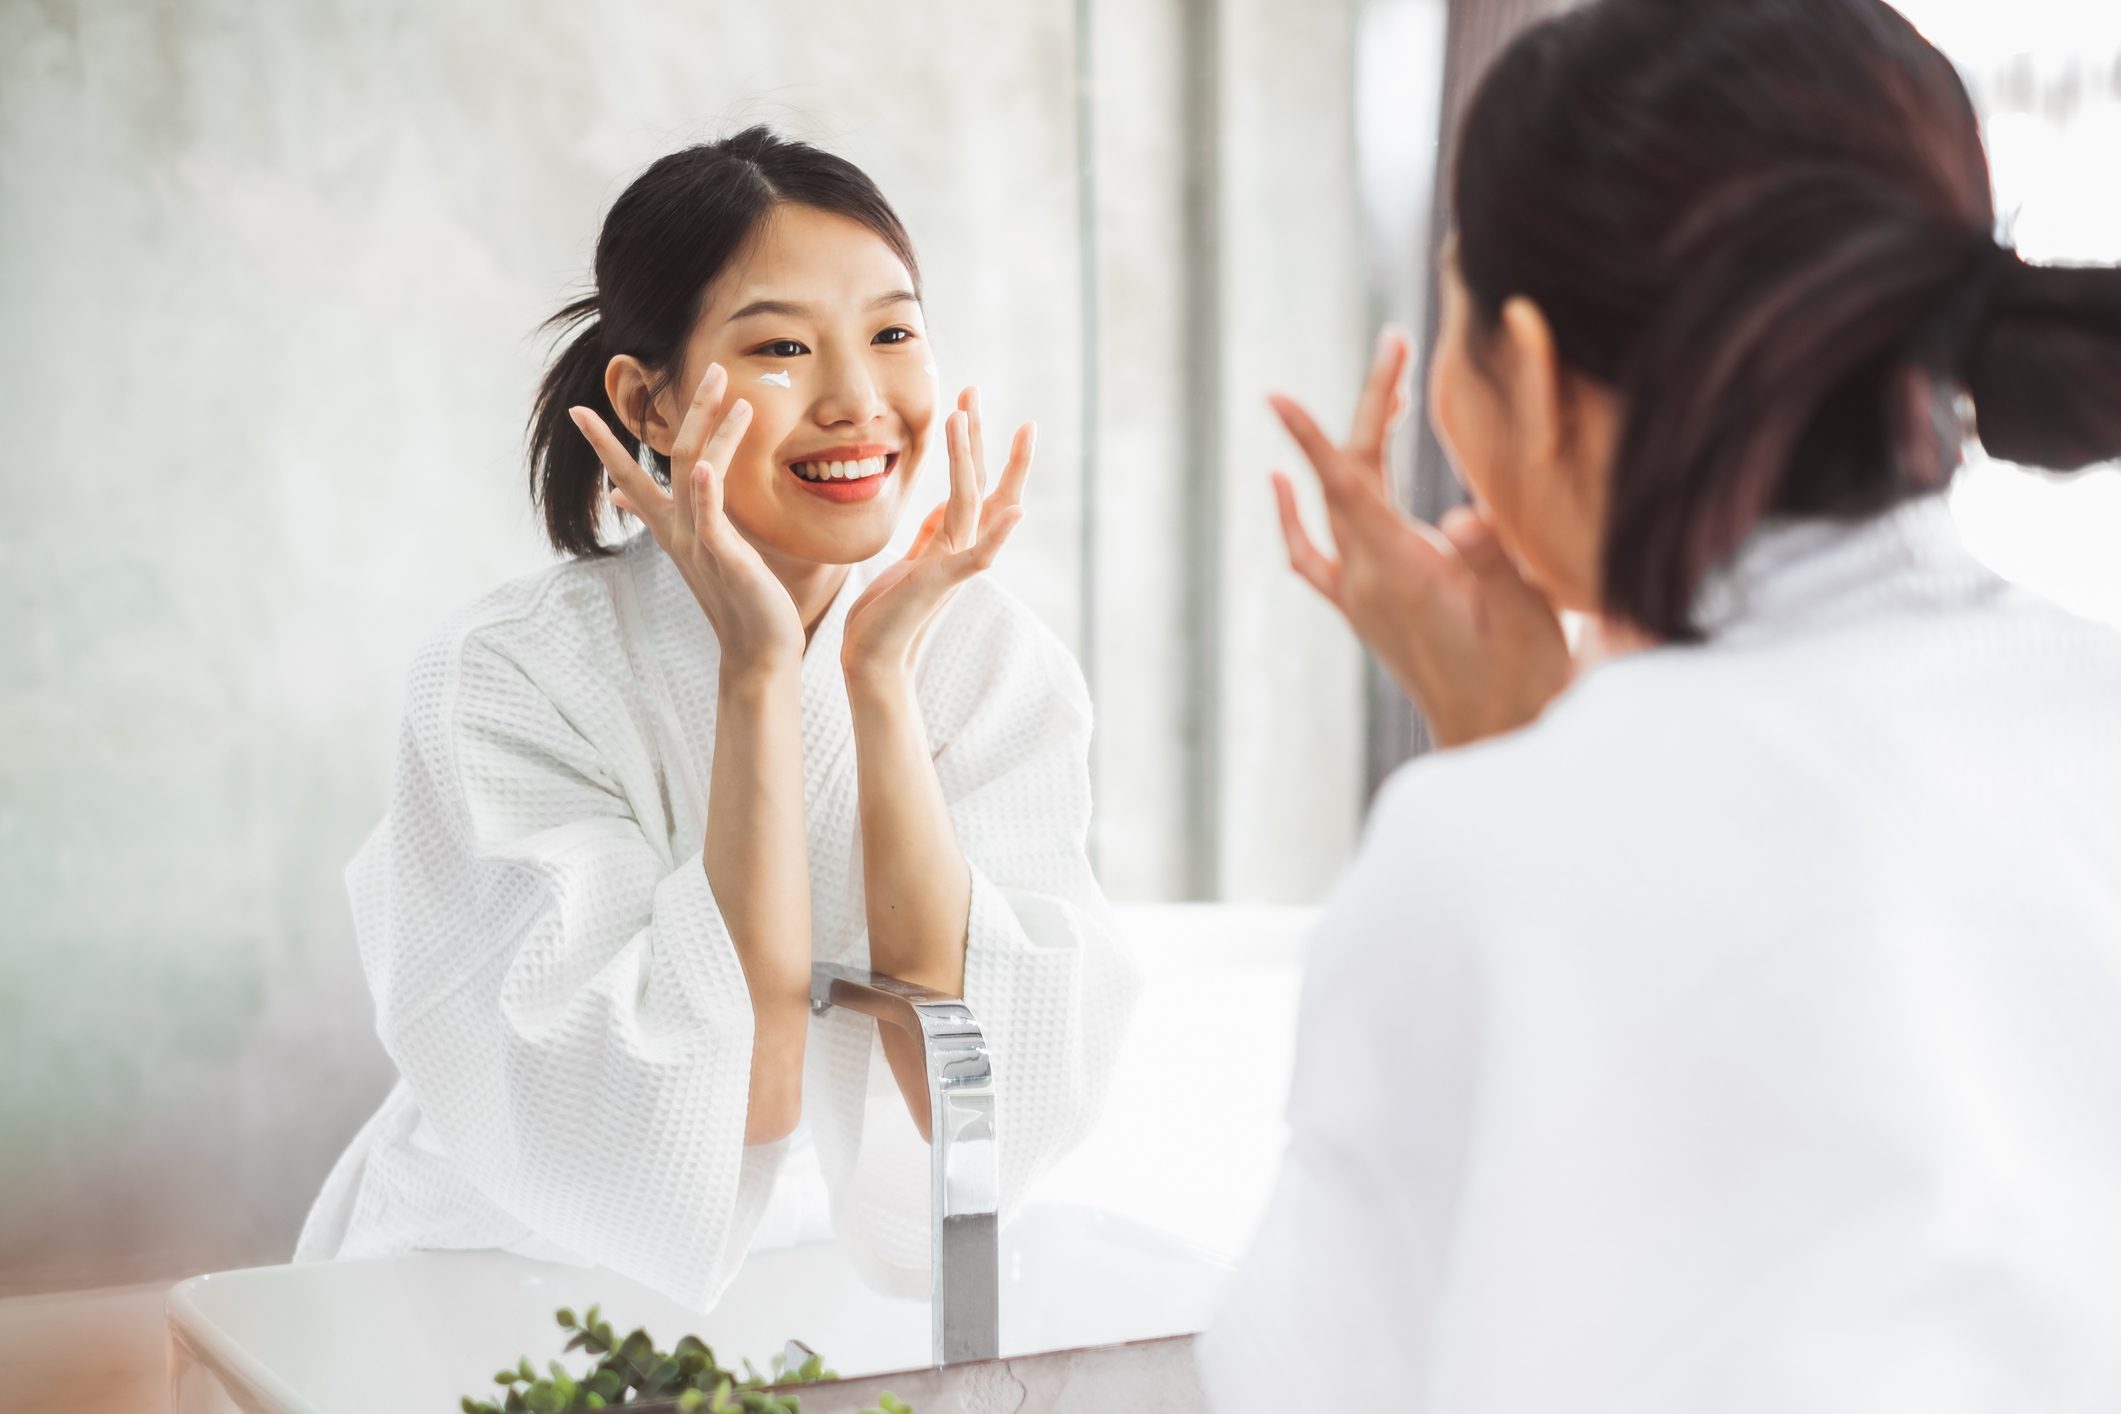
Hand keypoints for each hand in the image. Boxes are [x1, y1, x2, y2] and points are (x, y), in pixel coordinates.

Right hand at [570, 363, 804, 676]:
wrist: (756, 652)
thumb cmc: (735, 600)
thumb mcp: (694, 552)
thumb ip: (659, 519)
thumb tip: (621, 495)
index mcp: (673, 527)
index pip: (632, 477)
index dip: (605, 445)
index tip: (577, 412)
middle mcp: (679, 531)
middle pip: (672, 460)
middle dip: (687, 412)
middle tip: (708, 368)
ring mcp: (699, 543)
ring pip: (695, 474)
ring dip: (711, 431)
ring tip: (729, 392)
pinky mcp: (724, 559)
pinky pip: (710, 520)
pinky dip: (707, 492)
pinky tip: (708, 466)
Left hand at [841, 387, 1029, 684]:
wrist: (874, 657)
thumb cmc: (888, 612)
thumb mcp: (911, 561)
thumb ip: (931, 535)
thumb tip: (942, 508)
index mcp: (952, 538)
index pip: (972, 480)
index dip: (973, 441)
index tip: (967, 400)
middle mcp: (962, 545)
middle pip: (981, 480)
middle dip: (978, 434)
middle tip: (974, 388)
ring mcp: (956, 563)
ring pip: (971, 501)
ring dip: (970, 457)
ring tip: (963, 415)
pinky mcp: (944, 584)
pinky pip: (979, 556)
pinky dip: (999, 534)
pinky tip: (1017, 510)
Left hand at [1270, 328, 1573, 748]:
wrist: (1494, 735)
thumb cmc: (1521, 674)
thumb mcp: (1525, 612)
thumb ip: (1489, 559)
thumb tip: (1462, 517)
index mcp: (1402, 570)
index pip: (1348, 487)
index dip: (1313, 437)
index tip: (1278, 397)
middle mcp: (1367, 578)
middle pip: (1345, 478)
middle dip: (1369, 406)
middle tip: (1397, 344)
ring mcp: (1358, 594)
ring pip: (1336, 504)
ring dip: (1350, 446)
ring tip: (1388, 395)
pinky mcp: (1363, 608)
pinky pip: (1311, 555)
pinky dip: (1294, 516)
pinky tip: (1279, 484)